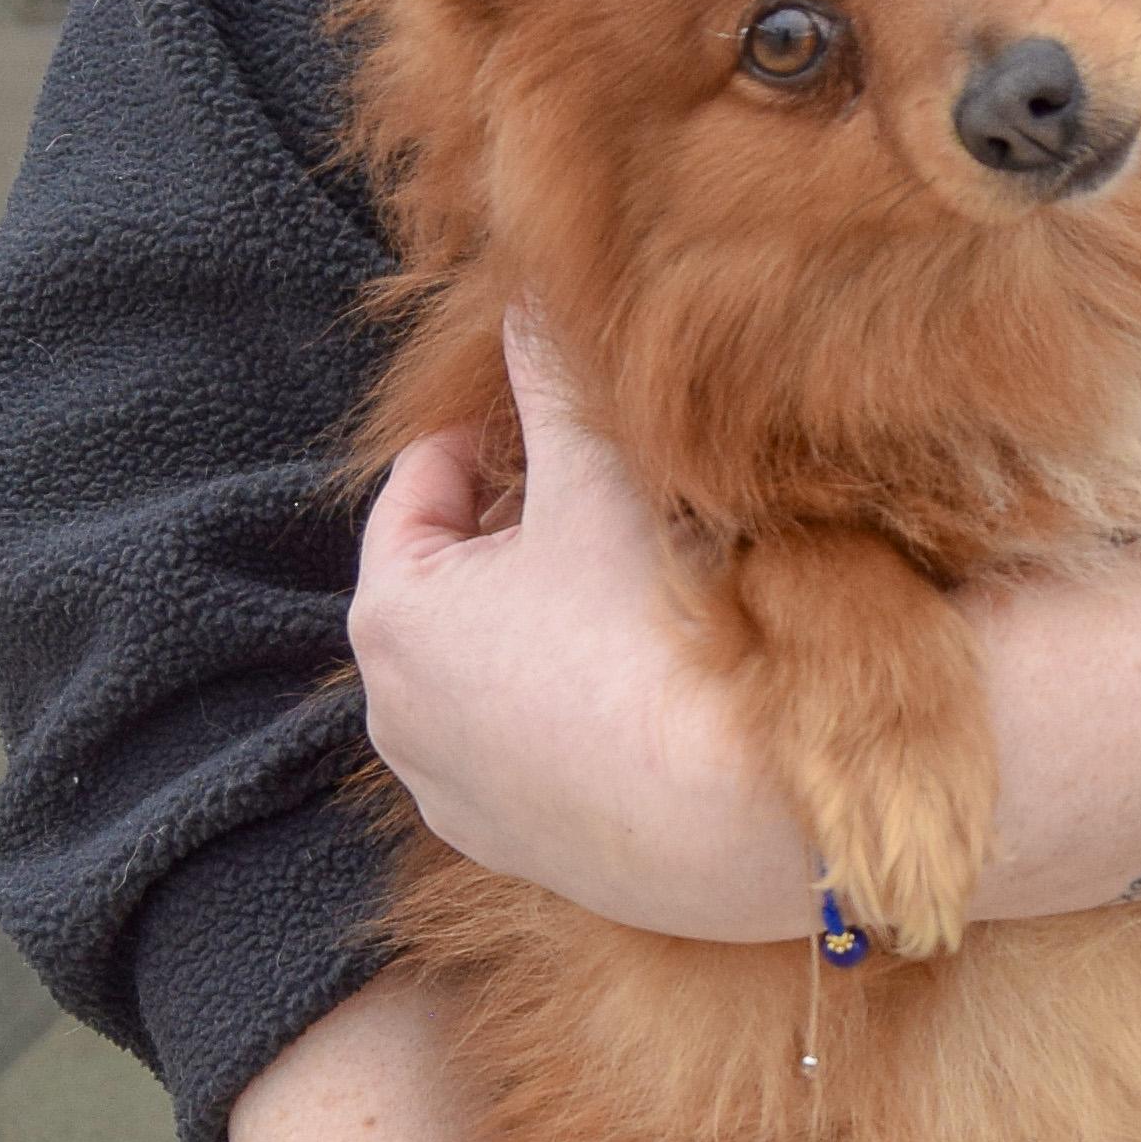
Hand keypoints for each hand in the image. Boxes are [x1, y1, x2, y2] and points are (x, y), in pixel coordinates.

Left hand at [350, 314, 804, 936]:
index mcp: (391, 614)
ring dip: (544, 629)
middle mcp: (395, 716)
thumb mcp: (604, 478)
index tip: (561, 433)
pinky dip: (568, 714)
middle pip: (453, 583)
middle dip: (521, 539)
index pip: (422, 488)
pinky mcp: (520, 852)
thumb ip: (555, 377)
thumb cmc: (656, 639)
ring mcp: (455, 796)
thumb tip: (528, 289)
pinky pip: (530, 751)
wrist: (749, 820)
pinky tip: (646, 694)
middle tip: (611, 508)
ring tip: (636, 600)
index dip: (495, 442)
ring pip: (490, 671)